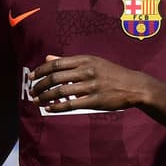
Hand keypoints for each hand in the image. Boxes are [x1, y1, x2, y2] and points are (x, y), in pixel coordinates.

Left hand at [28, 54, 149, 112]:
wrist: (134, 86)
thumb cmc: (111, 73)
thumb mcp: (92, 62)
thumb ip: (69, 61)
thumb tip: (48, 58)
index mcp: (85, 60)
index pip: (56, 64)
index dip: (40, 70)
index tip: (31, 77)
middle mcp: (87, 71)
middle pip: (55, 78)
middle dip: (40, 85)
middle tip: (32, 91)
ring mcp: (91, 86)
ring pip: (61, 91)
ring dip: (45, 97)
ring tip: (37, 101)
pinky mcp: (95, 100)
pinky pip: (71, 104)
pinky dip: (57, 106)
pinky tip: (49, 108)